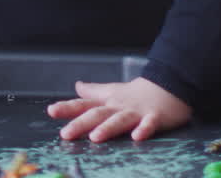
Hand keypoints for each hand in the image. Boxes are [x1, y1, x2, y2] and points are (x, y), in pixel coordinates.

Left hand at [47, 77, 190, 141]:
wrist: (169, 83)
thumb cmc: (138, 92)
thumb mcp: (113, 91)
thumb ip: (93, 92)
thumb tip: (76, 86)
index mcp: (108, 102)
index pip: (84, 105)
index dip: (67, 108)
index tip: (51, 111)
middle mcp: (119, 106)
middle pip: (98, 115)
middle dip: (81, 124)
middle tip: (65, 134)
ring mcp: (137, 111)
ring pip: (120, 119)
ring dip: (108, 128)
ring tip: (95, 137)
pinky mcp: (155, 116)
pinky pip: (150, 124)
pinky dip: (144, 129)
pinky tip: (137, 137)